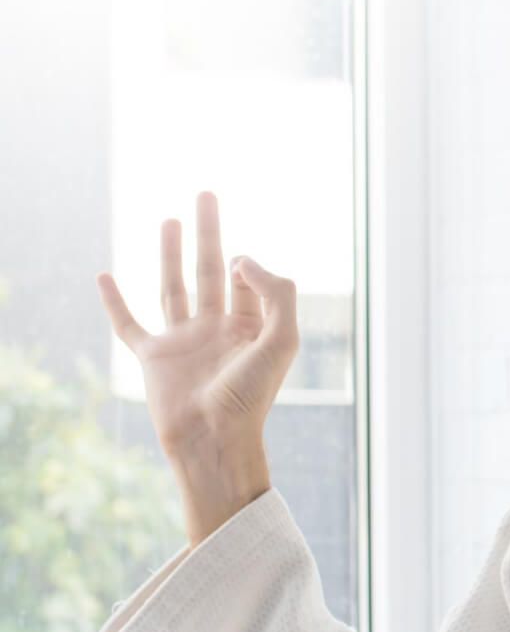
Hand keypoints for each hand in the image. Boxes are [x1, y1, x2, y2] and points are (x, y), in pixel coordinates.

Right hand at [95, 191, 299, 471]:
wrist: (213, 437)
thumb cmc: (251, 395)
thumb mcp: (282, 339)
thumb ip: (276, 293)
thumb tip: (241, 259)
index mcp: (251, 327)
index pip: (248, 280)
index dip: (248, 265)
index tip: (241, 266)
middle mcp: (217, 329)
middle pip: (211, 269)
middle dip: (209, 233)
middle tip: (206, 194)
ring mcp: (183, 341)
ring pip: (175, 286)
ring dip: (171, 253)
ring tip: (170, 219)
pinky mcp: (153, 357)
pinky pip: (129, 324)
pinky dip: (115, 302)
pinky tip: (105, 276)